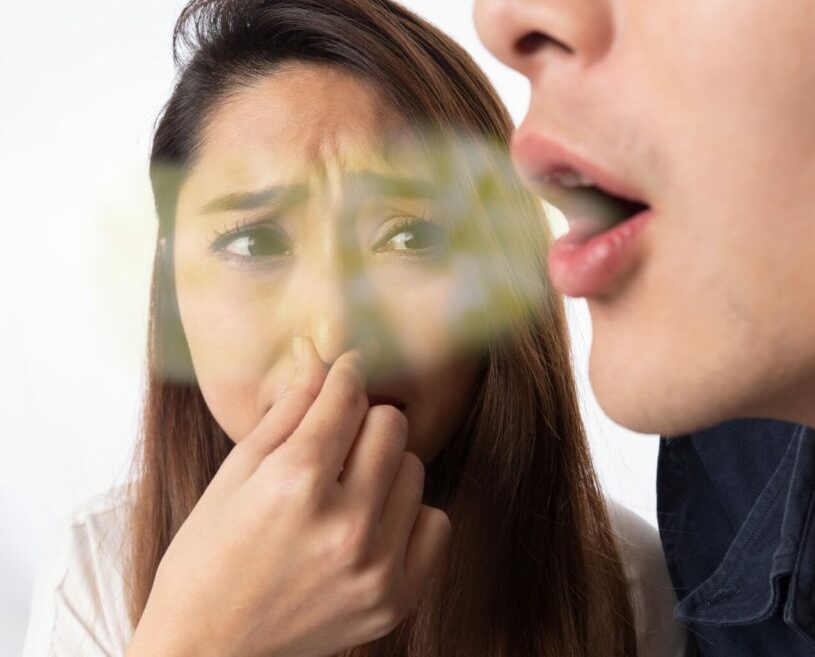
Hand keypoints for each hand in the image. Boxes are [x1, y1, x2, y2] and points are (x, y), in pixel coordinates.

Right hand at [127, 337, 450, 656]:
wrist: (209, 652)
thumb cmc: (208, 557)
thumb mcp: (234, 475)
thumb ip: (287, 412)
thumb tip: (322, 357)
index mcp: (295, 484)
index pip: (348, 396)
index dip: (346, 375)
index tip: (347, 371)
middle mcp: (344, 524)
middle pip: (391, 426)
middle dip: (364, 423)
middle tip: (337, 443)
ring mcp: (376, 566)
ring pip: (416, 469)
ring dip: (385, 471)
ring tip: (345, 494)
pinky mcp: (397, 599)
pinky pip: (435, 523)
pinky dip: (408, 517)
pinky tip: (370, 527)